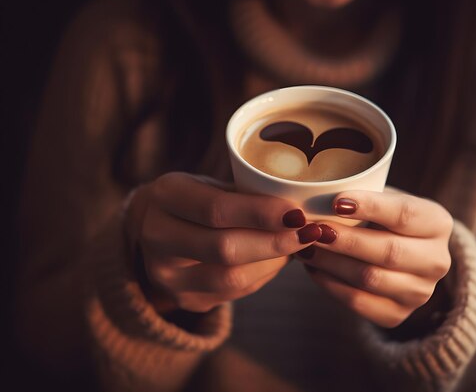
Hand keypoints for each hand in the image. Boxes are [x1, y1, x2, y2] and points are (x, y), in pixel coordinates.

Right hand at [125, 172, 321, 312]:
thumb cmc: (197, 198)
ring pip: (232, 277)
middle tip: (311, 233)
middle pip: (224, 249)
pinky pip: (235, 291)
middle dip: (276, 242)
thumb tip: (302, 208)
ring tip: (300, 244)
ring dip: (275, 261)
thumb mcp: (212, 183)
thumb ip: (247, 194)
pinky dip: (265, 274)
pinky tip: (280, 259)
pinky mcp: (185, 299)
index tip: (298, 213)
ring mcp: (168, 276)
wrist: (158, 228)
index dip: (261, 213)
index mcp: (165, 197)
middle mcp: (157, 238)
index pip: (216, 210)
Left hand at [295, 189, 452, 327]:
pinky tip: (314, 269)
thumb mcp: (385, 199)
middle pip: (388, 251)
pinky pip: (359, 302)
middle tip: (313, 229)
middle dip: (345, 239)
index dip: (370, 207)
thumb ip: (363, 195)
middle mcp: (437, 261)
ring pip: (370, 278)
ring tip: (306, 247)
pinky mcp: (398, 315)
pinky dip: (331, 284)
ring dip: (331, 263)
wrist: (402, 256)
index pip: (404, 214)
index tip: (335, 200)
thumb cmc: (385, 218)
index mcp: (438, 223)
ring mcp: (420, 292)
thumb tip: (318, 197)